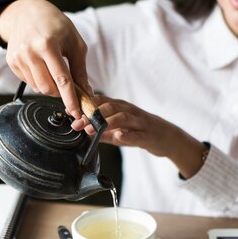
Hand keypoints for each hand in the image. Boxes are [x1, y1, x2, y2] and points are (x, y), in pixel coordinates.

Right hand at [0, 0, 90, 123]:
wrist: (27, 12)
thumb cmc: (56, 26)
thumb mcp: (75, 43)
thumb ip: (80, 70)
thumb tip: (86, 93)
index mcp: (48, 44)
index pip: (61, 79)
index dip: (70, 98)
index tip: (77, 112)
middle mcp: (30, 52)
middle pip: (48, 88)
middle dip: (61, 93)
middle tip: (67, 85)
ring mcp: (18, 57)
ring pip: (38, 88)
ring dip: (50, 86)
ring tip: (53, 70)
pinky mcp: (11, 61)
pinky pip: (28, 82)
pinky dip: (38, 80)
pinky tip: (41, 66)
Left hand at [88, 95, 206, 178]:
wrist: (168, 137)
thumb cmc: (141, 131)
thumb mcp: (120, 129)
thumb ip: (103, 130)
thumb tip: (84, 130)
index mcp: (121, 107)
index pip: (100, 100)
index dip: (84, 105)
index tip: (70, 111)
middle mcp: (129, 111)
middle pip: (109, 106)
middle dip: (91, 114)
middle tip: (77, 123)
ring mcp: (139, 122)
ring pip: (122, 117)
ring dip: (105, 122)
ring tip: (91, 129)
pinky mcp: (147, 135)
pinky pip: (137, 135)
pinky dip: (127, 135)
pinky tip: (118, 137)